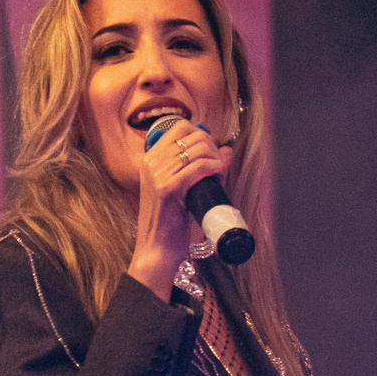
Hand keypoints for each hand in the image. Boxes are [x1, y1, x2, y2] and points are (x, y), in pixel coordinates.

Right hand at [129, 119, 231, 299]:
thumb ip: (199, 167)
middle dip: (212, 145)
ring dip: (215, 157)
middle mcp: (150, 162)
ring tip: (219, 172)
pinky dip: (214, 168)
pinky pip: (198, 167)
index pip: (179, 126)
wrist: (158, 248)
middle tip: (219, 163)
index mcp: (150, 159)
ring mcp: (157, 174)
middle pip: (191, 134)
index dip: (201, 134)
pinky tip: (218, 175)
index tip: (211, 151)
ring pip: (197, 149)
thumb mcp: (183, 188)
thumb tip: (226, 150)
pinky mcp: (167, 188)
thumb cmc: (171, 221)